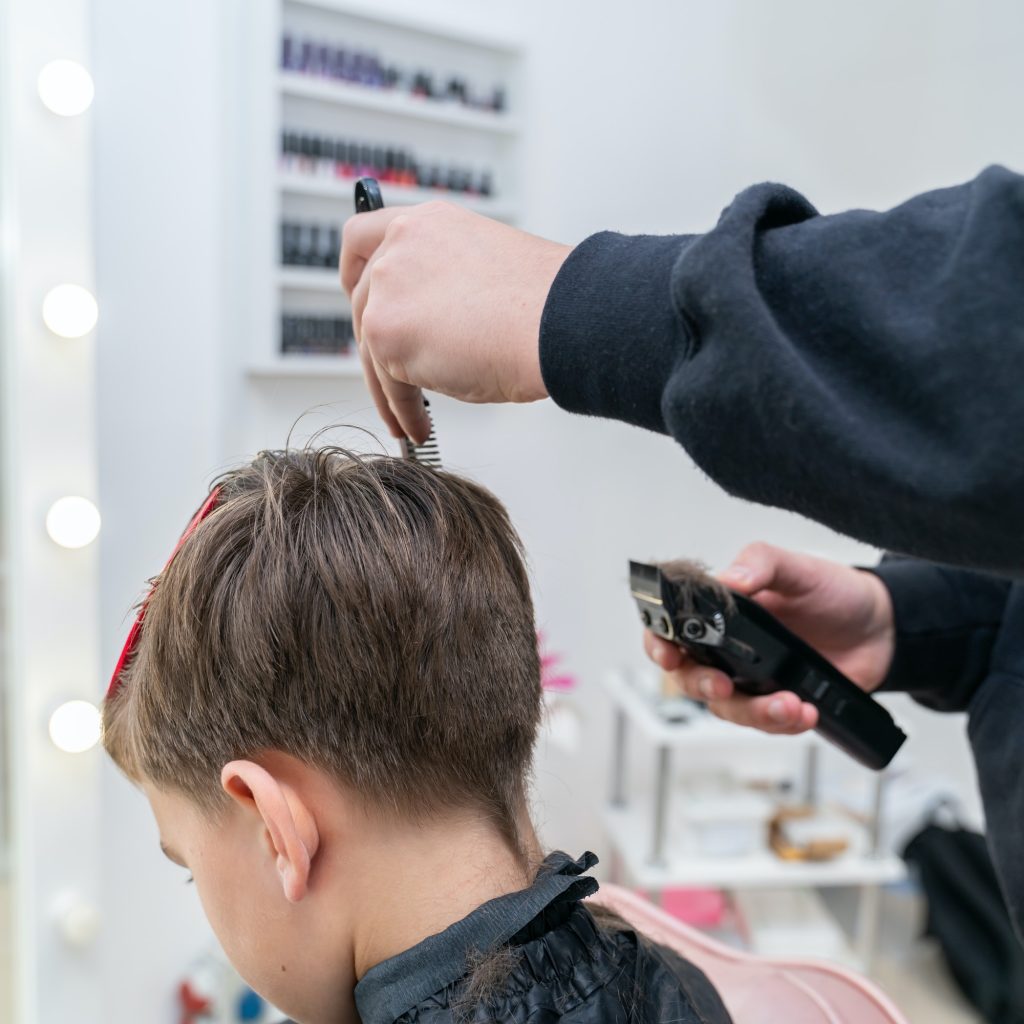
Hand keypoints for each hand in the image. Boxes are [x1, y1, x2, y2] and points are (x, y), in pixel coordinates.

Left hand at [340, 202, 571, 441]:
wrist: (560, 321)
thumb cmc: (543, 303)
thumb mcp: (485, 271)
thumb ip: (445, 283)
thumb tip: (432, 324)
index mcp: (427, 224)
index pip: (363, 236)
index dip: (355, 270)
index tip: (356, 293)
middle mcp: (400, 247)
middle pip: (363, 302)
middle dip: (376, 344)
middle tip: (394, 373)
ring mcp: (388, 287)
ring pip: (372, 349)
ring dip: (390, 390)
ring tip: (411, 418)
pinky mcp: (386, 332)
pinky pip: (389, 383)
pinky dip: (403, 411)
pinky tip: (420, 426)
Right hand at [644, 542, 895, 733]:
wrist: (883, 628)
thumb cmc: (832, 591)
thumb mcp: (797, 568)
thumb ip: (761, 564)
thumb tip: (730, 579)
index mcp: (720, 613)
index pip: (671, 630)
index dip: (659, 646)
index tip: (669, 657)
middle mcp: (727, 650)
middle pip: (691, 678)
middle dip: (702, 686)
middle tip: (724, 684)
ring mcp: (751, 680)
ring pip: (729, 708)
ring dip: (754, 712)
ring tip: (790, 705)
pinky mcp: (778, 703)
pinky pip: (766, 723)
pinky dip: (784, 722)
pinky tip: (806, 711)